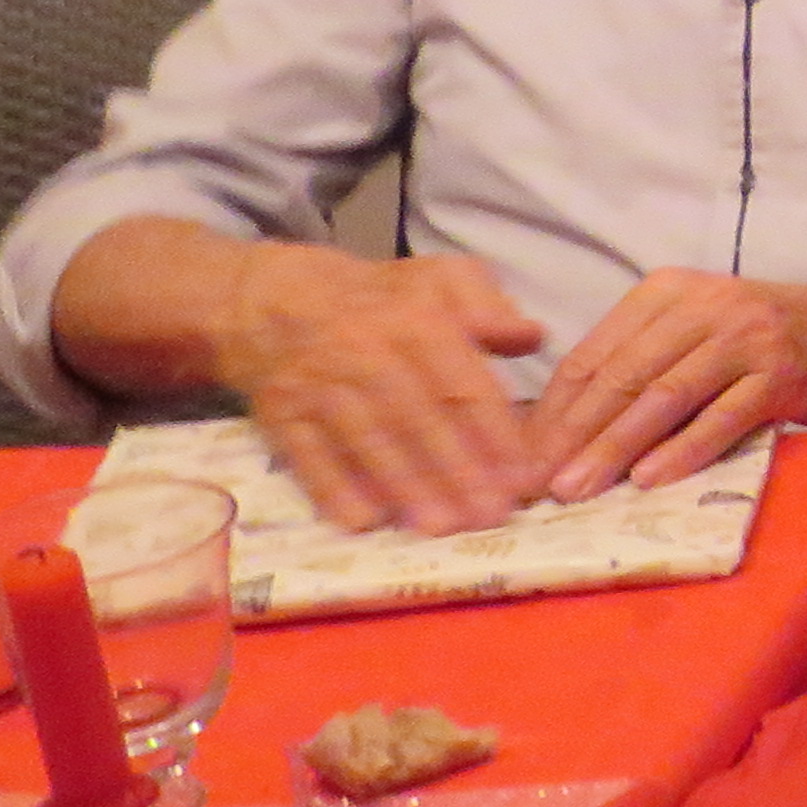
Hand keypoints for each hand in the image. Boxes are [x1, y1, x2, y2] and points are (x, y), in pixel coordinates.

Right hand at [218, 245, 548, 535]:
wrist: (273, 300)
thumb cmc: (380, 297)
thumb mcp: (441, 279)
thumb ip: (490, 308)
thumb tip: (532, 336)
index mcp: (416, 321)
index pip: (463, 385)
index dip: (495, 435)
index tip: (523, 477)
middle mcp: (366, 354)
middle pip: (418, 420)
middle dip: (458, 472)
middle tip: (490, 517)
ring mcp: (318, 386)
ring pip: (369, 442)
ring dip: (406, 488)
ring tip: (442, 528)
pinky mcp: (280, 413)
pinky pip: (307, 455)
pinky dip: (333, 489)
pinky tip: (364, 522)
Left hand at [527, 272, 806, 500]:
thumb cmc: (758, 338)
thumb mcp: (693, 328)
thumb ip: (639, 360)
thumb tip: (562, 428)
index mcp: (666, 291)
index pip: (593, 354)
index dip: (554, 409)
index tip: (525, 456)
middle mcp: (703, 305)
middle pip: (623, 376)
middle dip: (575, 435)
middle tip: (540, 482)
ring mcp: (745, 338)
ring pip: (664, 397)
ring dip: (616, 448)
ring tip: (580, 488)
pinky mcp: (781, 374)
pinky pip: (721, 418)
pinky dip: (683, 450)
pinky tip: (649, 479)